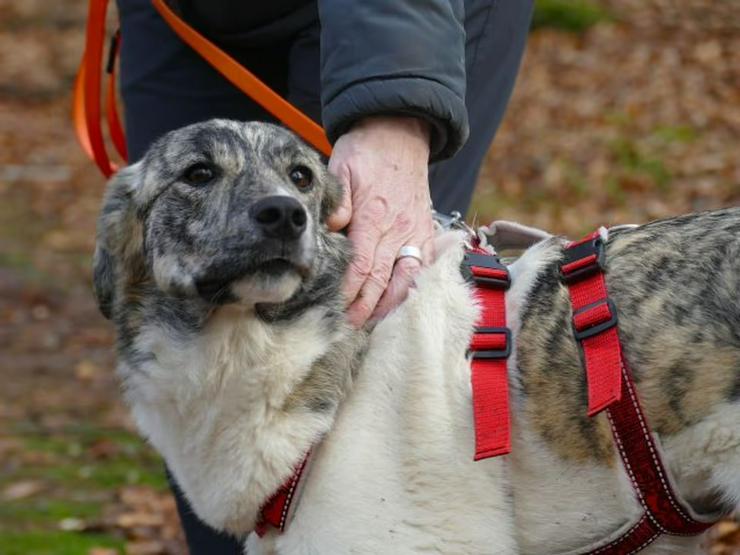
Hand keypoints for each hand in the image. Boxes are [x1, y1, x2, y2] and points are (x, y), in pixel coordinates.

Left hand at [327, 116, 433, 327]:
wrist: (400, 133)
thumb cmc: (366, 151)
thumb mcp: (341, 168)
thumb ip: (337, 202)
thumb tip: (329, 231)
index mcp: (374, 214)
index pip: (362, 264)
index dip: (351, 290)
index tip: (338, 308)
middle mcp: (398, 227)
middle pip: (383, 277)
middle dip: (367, 306)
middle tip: (351, 326)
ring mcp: (415, 230)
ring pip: (407, 277)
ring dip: (391, 303)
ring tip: (375, 322)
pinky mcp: (426, 229)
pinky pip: (424, 265)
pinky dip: (414, 287)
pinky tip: (401, 301)